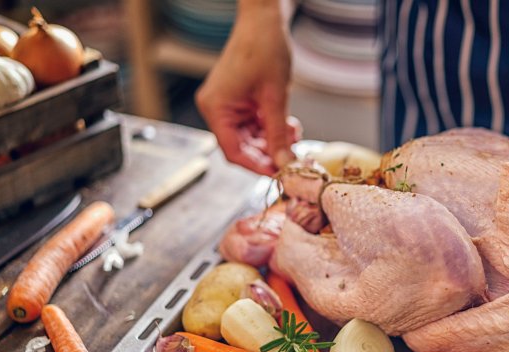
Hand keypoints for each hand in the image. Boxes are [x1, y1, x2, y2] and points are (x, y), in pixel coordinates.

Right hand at [195, 3, 299, 175]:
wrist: (264, 20)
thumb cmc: (264, 48)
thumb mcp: (275, 98)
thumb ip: (278, 134)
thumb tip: (283, 163)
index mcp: (215, 108)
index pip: (233, 151)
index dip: (257, 166)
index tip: (279, 174)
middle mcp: (215, 109)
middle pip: (241, 147)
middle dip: (268, 153)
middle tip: (292, 157)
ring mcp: (226, 105)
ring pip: (250, 138)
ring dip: (273, 140)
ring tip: (293, 135)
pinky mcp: (237, 101)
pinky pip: (253, 125)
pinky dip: (270, 128)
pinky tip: (287, 126)